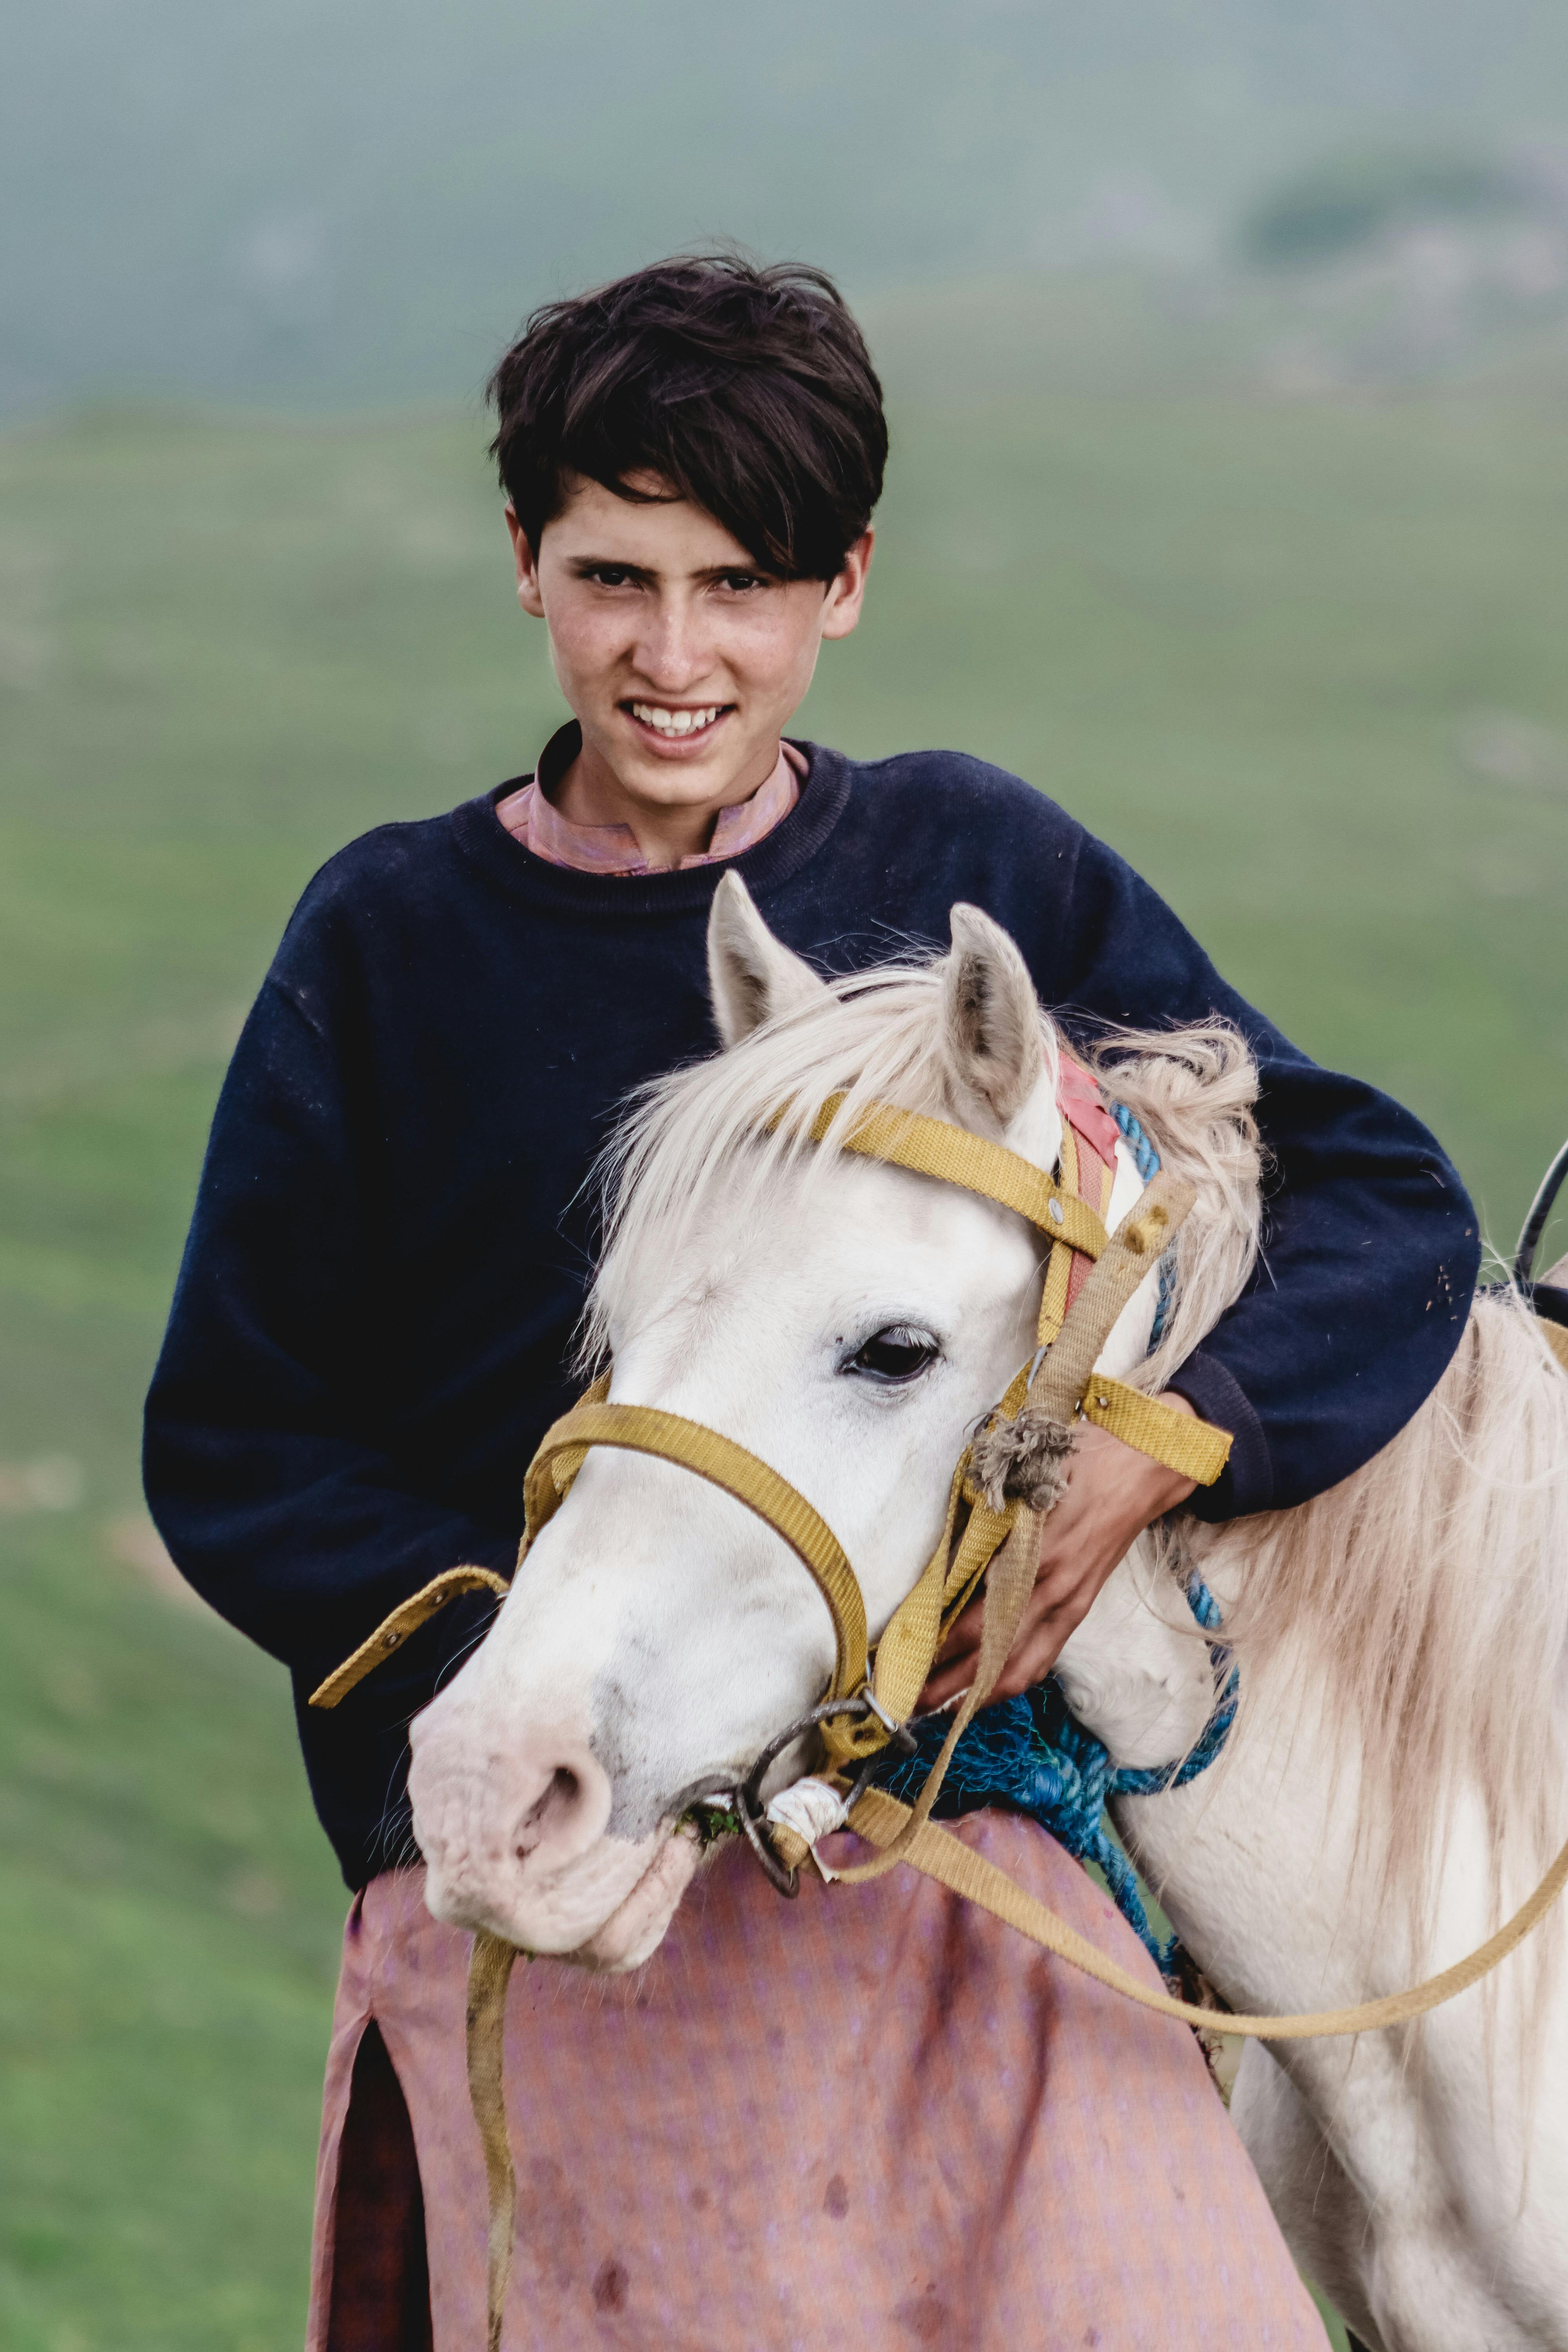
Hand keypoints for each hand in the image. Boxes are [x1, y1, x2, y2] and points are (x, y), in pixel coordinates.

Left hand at [916, 1395, 1198, 1709]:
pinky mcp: (1079, 1608)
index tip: (900, 1655)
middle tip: (905, 1700)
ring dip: (976, 1693)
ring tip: (938, 1707)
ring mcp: (1069, 1604)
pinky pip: (1043, 1657)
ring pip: (1019, 1667)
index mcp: (1034, 1556)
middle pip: (991, 1654)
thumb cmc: (1081, 1461)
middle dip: (946, 1684)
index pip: (975, 1618)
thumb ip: (987, 1519)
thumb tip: (943, 1556)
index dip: (936, 1645)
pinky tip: (986, 1689)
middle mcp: (1051, 1590)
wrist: (1143, 1468)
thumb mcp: (1027, 1481)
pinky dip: (1012, 1679)